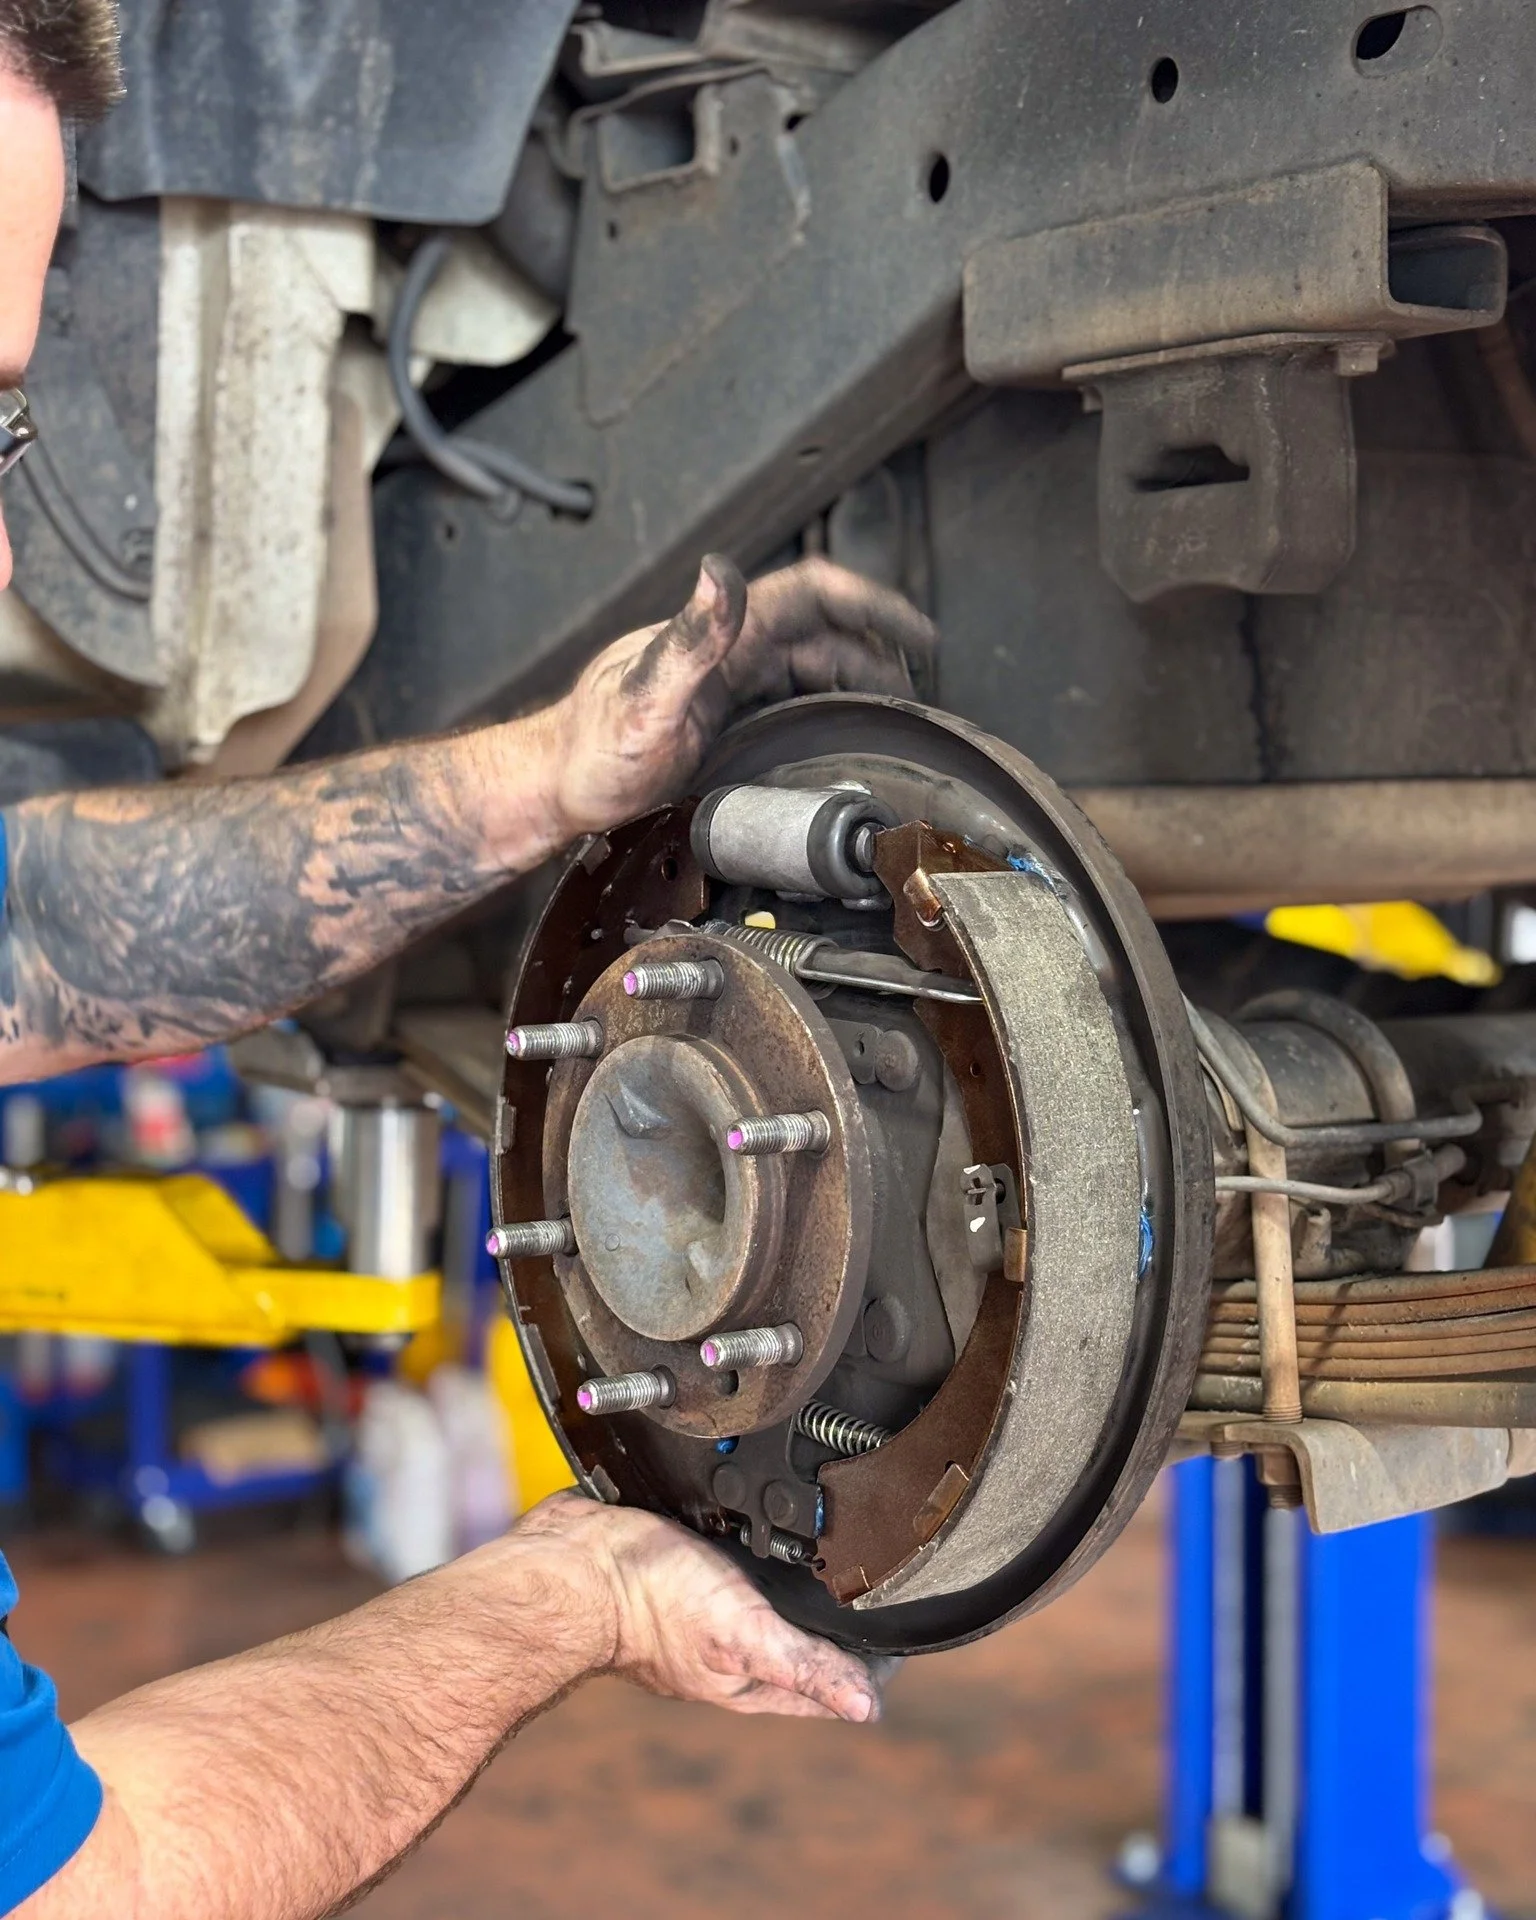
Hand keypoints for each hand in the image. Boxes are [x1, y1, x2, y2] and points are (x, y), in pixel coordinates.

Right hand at [514, 1490, 879, 1722]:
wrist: (572, 1562)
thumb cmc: (647, 1606)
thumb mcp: (740, 1634)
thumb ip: (801, 1666)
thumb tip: (868, 1708)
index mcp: (752, 1675)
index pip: (834, 1678)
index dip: (876, 1659)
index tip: (911, 1626)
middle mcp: (734, 1642)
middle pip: (806, 1636)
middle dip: (842, 1612)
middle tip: (885, 1572)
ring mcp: (709, 1602)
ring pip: (772, 1590)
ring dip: (800, 1569)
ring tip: (842, 1539)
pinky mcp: (687, 1559)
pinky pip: (735, 1552)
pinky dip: (758, 1537)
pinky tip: (771, 1513)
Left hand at [545, 554, 936, 841]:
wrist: (557, 789)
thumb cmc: (590, 750)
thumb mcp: (645, 696)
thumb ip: (690, 637)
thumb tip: (724, 572)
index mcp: (721, 634)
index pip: (814, 594)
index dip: (873, 605)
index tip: (919, 634)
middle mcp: (729, 650)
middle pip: (826, 635)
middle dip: (880, 653)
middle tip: (920, 692)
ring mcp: (728, 683)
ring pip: (813, 669)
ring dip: (859, 685)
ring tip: (896, 716)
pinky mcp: (725, 718)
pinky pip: (792, 702)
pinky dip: (829, 710)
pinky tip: (843, 736)